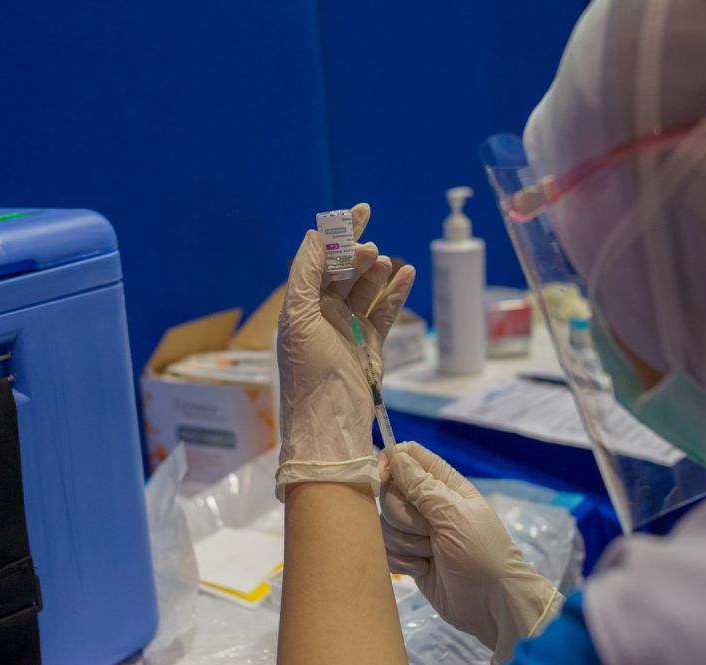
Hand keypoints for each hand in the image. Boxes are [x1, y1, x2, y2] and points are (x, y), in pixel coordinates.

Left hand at [276, 203, 414, 500]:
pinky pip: (384, 312)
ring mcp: (347, 330)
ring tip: (386, 262)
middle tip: (371, 250)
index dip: (337, 235)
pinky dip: (396, 293)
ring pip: (365, 290)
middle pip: (343, 272)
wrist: (332, 424)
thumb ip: (306, 274)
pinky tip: (406, 274)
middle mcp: (322, 315)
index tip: (359, 211)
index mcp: (300, 307)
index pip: (320, 261)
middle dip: (357, 255)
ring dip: (376, 272)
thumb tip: (316, 234)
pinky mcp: (370, 345)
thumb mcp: (299, 319)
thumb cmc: (310, 374)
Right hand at [379, 442, 562, 662]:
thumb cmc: (481, 553)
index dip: (390, 462)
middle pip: (389, 492)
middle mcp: (427, 503)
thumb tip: (395, 456)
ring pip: (385, 523)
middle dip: (403, 517)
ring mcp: (416, 532)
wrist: (491, 604)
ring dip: (405, 543)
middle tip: (429, 533)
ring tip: (431, 555)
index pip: (407, 455)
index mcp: (443, 484)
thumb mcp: (454, 515)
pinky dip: (401, 562)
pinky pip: (385, 549)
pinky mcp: (408, 557)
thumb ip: (421, 486)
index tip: (383, 479)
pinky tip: (423, 570)